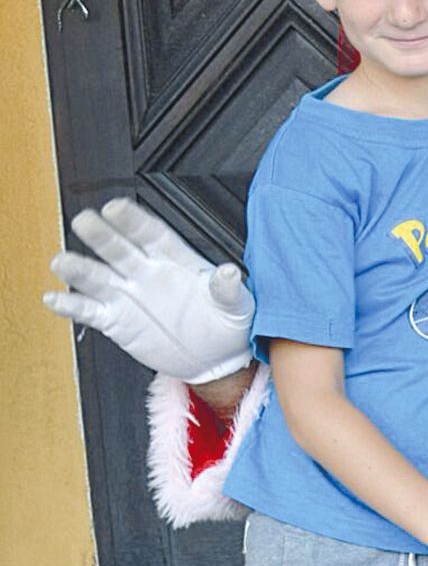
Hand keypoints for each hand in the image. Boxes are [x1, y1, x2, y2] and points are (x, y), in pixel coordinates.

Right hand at [43, 198, 255, 380]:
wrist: (215, 358)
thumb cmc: (227, 323)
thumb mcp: (236, 304)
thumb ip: (228, 288)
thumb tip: (229, 272)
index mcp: (175, 259)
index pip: (151, 234)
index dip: (132, 221)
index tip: (116, 207)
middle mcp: (146, 272)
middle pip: (118, 248)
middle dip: (101, 235)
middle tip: (84, 220)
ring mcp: (128, 295)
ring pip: (97, 276)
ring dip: (78, 269)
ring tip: (60, 262)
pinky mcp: (117, 320)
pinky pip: (90, 310)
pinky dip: (71, 305)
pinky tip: (54, 298)